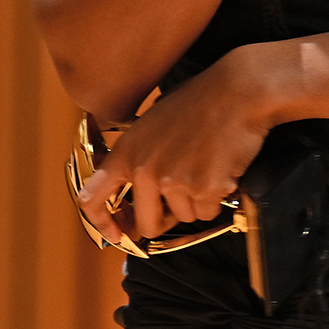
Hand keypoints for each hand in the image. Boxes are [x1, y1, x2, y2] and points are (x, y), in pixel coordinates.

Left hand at [82, 62, 273, 243]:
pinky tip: (220, 170)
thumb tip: (136, 195)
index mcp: (125, 153)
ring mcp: (174, 181)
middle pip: (147, 225)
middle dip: (165, 221)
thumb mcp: (149, 126)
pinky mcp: (204, 188)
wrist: (236, 93)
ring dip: (196, 203)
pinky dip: (216, 199)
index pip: (92, 199)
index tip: (117, 235)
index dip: (103, 224)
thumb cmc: (197, 103)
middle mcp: (144, 170)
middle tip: (179, 203)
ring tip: (205, 168)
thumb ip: (137, 159)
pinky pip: (208, 212)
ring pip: (184, 217)